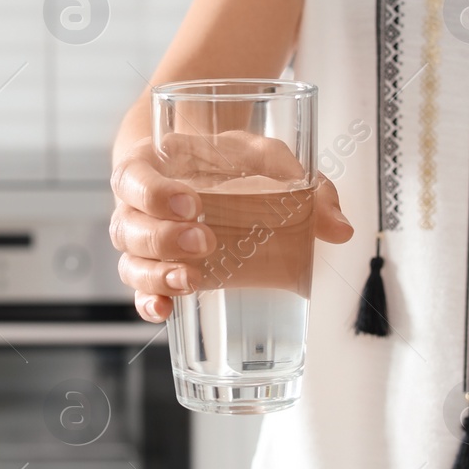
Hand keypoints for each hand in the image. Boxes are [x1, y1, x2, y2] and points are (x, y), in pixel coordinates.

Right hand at [109, 136, 351, 322]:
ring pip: (129, 263)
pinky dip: (149, 304)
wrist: (204, 165)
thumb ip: (301, 181)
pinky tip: (166, 312)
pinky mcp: (155, 271)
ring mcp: (141, 241)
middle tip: (205, 242)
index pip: (133, 178)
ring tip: (191, 281)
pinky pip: (140, 292)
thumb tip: (341, 228)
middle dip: (162, 240)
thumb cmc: (228, 158)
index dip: (153, 194)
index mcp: (152, 164)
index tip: (192, 202)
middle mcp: (136, 205)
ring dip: (156, 276)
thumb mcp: (263, 156)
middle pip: (127, 228)